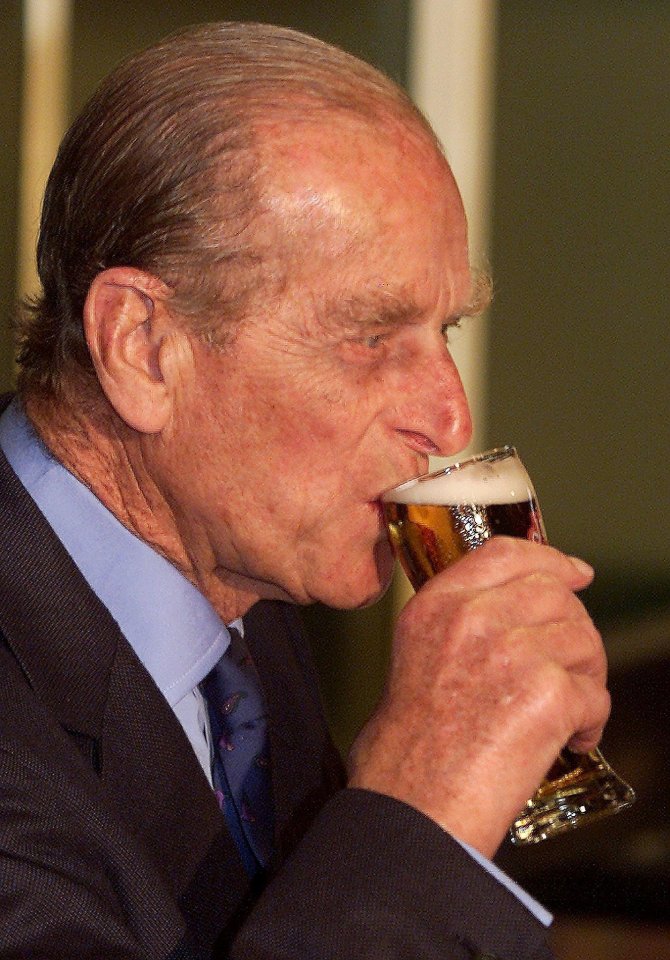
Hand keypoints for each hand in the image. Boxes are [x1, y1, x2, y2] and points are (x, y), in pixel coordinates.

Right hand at [347, 536, 608, 856]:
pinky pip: (595, 696)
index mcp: (437, 604)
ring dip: (587, 679)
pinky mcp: (547, 694)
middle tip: (573, 668)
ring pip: (584, 642)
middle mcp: (473, 618)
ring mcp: (512, 652)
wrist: (410, 803)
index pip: (506, 554)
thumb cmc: (408, 747)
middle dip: (576, 632)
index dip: (551, 560)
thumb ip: (461, 621)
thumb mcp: (416, 654)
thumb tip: (520, 613)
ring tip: (566, 714)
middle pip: (556, 596)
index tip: (575, 573)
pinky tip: (568, 741)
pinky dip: (590, 723)